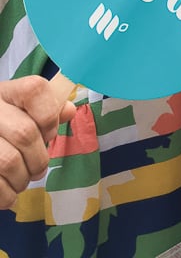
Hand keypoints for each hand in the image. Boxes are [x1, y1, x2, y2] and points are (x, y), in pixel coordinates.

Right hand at [0, 76, 75, 207]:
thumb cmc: (0, 127)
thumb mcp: (17, 110)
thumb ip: (44, 109)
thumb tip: (68, 111)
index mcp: (4, 92)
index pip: (35, 90)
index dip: (49, 116)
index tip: (48, 133)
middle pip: (25, 132)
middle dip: (38, 159)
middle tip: (37, 169)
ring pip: (8, 161)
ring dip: (21, 179)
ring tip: (21, 181)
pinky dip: (6, 196)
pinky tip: (7, 193)